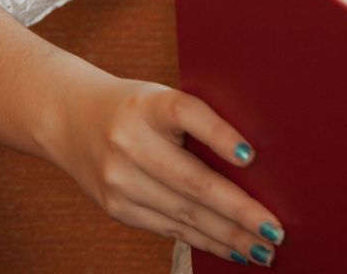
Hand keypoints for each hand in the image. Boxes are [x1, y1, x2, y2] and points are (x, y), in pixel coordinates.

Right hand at [47, 71, 284, 265]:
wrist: (71, 119)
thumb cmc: (140, 106)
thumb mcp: (164, 97)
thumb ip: (200, 119)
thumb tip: (257, 157)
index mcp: (150, 105)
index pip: (188, 114)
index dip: (219, 135)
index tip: (251, 155)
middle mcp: (131, 143)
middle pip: (192, 180)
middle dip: (238, 210)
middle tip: (275, 229)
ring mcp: (120, 179)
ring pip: (183, 213)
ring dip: (228, 236)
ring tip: (264, 250)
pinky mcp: (116, 207)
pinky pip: (168, 228)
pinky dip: (205, 241)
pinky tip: (234, 249)